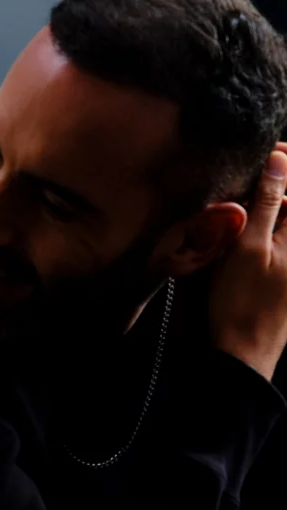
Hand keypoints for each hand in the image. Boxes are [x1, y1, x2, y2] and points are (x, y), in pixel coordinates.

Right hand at [210, 148, 286, 380]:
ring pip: (275, 221)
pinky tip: (230, 234)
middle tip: (236, 184)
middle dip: (269, 187)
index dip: (285, 164)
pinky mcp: (276, 273)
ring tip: (228, 210)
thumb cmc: (241, 303)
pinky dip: (251, 230)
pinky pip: (268, 239)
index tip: (265, 153)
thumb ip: (267, 201)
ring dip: (256, 210)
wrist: (239, 355)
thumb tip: (279, 158)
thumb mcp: (250, 247)